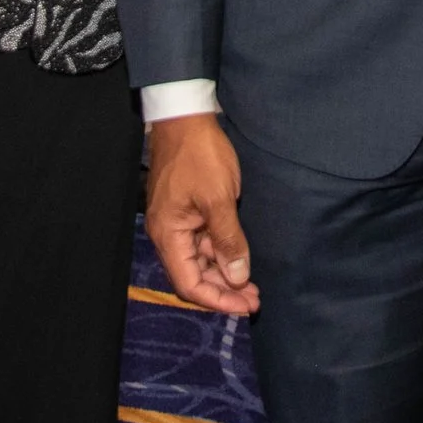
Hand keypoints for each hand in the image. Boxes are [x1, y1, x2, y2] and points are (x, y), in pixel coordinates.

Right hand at [144, 115, 258, 316]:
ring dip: (223, 274)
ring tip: (251, 283)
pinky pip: (201, 243)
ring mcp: (176, 222)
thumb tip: (239, 278)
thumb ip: (228, 240)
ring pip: (198, 261)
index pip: (189, 284)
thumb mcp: (219, 198)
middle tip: (254, 299)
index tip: (246, 306)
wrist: (185, 117)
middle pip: (192, 276)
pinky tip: (239, 257)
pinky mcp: (185, 212)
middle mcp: (167, 234)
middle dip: (223, 290)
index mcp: (169, 234)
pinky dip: (219, 253)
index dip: (217, 300)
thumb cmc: (200, 155)